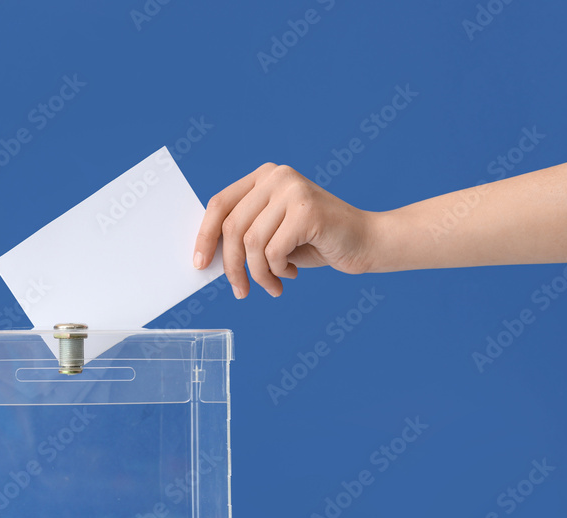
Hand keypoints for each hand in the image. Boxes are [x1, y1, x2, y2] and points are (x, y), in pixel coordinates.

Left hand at [193, 163, 376, 297]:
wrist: (367, 242)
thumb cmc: (315, 242)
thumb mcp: (272, 235)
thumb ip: (244, 236)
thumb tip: (206, 256)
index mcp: (264, 177)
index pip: (220, 205)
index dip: (205, 236)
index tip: (199, 264)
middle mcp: (277, 177)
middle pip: (233, 227)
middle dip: (232, 266)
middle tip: (239, 292)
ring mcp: (294, 190)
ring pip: (251, 244)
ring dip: (259, 274)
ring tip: (273, 285)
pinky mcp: (308, 211)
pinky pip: (273, 252)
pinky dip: (277, 272)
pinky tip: (291, 273)